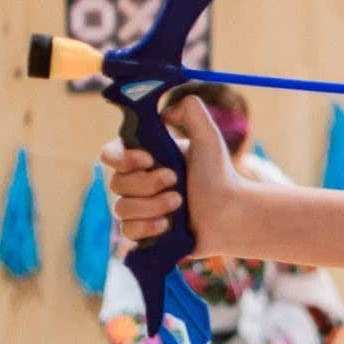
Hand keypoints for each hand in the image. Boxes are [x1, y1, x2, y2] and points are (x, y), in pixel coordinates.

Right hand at [100, 94, 239, 253]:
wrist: (233, 214)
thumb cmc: (220, 175)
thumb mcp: (207, 137)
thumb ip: (190, 112)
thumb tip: (164, 110)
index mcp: (146, 159)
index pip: (110, 154)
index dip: (123, 158)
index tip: (149, 159)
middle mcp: (138, 183)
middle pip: (116, 183)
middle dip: (147, 183)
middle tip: (175, 181)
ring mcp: (141, 209)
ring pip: (121, 209)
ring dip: (151, 205)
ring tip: (179, 203)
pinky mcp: (145, 233)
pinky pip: (127, 231)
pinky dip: (147, 227)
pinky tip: (168, 224)